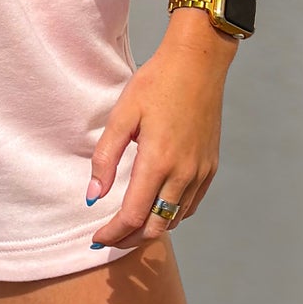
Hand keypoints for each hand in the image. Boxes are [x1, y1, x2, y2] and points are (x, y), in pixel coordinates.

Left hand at [85, 13, 236, 249]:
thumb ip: (105, 159)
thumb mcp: (122, 116)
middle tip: (109, 238)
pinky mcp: (210, 166)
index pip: (133, 216)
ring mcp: (200, 171)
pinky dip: (172, 215)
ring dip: (151, 229)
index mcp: (158, 161)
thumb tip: (92, 197)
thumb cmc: (156, 83)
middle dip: (130, 239)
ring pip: (175, 219)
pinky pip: (191, 205)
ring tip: (129, 226)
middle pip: (156, 227)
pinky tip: (157, 208)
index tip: (96, 239)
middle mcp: (183, 173)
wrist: (198, 64)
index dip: (113, 234)